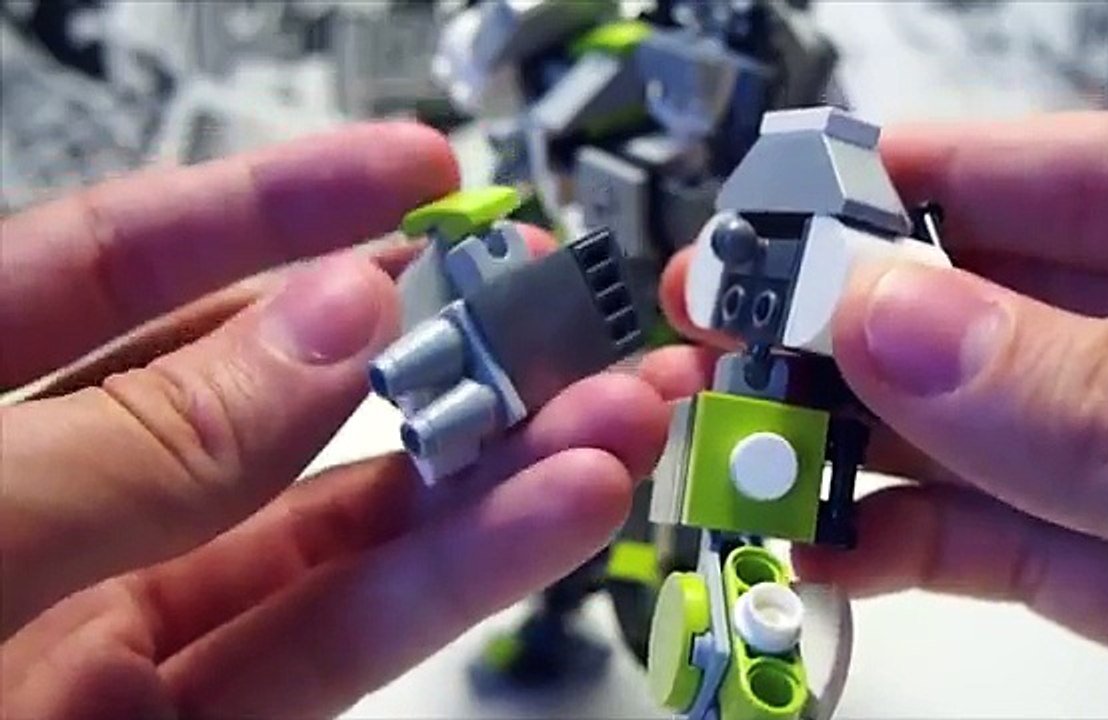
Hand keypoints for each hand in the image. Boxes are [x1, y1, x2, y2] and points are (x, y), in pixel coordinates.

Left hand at [0, 123, 667, 717]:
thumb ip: (132, 441)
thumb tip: (329, 318)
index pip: (118, 267)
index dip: (275, 204)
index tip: (416, 172)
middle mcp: (35, 518)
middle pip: (259, 400)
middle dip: (419, 344)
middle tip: (549, 304)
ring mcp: (108, 644)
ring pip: (326, 534)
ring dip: (483, 470)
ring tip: (608, 413)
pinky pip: (332, 647)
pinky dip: (450, 578)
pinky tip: (547, 513)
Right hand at [643, 112, 1107, 717]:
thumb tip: (905, 322)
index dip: (944, 172)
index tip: (803, 187)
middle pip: (1019, 306)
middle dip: (865, 313)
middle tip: (734, 316)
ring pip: (993, 435)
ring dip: (859, 437)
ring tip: (745, 432)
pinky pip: (1018, 549)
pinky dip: (913, 546)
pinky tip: (827, 537)